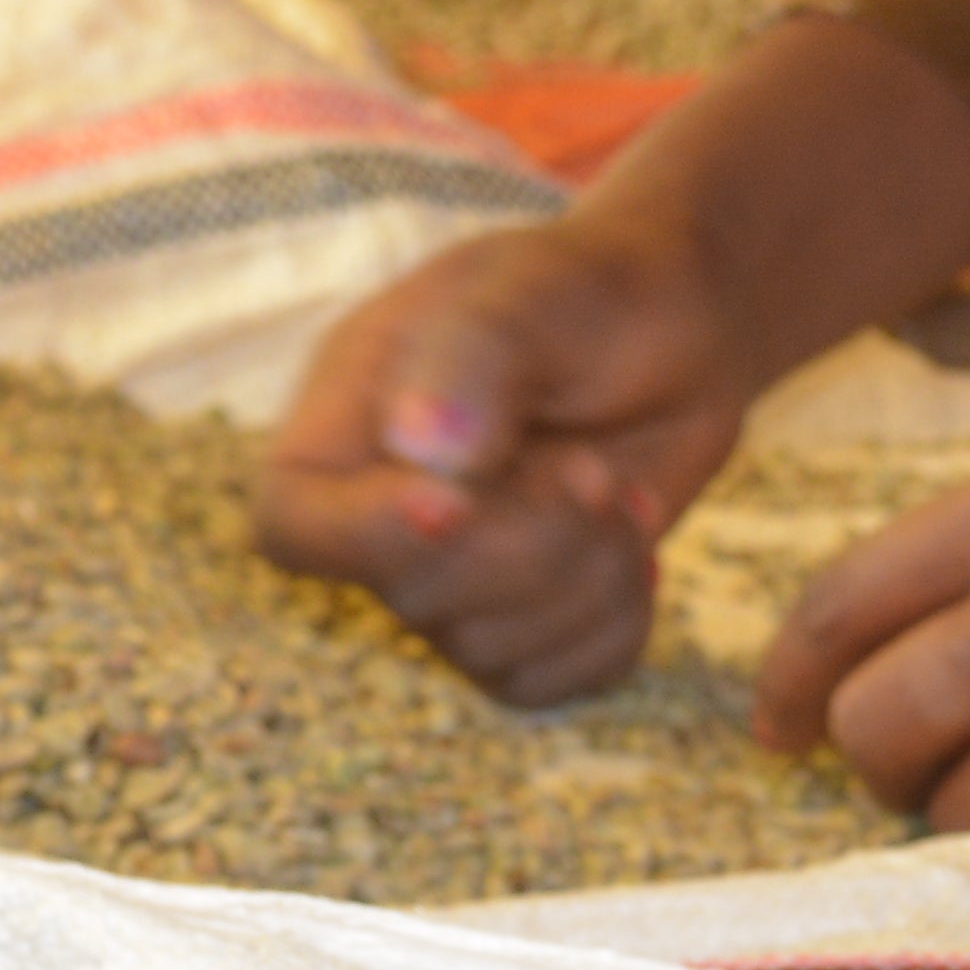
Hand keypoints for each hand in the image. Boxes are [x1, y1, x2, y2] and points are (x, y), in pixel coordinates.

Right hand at [260, 212, 763, 701]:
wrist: (675, 326)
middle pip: (412, 600)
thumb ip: (473, 355)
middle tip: (592, 467)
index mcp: (350, 421)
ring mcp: (457, 578)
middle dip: (526, 546)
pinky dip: (615, 626)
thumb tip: (420, 448)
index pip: (294, 524)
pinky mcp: (526, 619)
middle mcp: (388, 513)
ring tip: (619, 491)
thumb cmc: (587, 289)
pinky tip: (633, 543)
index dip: (366, 537)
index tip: (458, 502)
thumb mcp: (532, 291)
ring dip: (586, 581)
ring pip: (491, 654)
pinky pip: (552, 680)